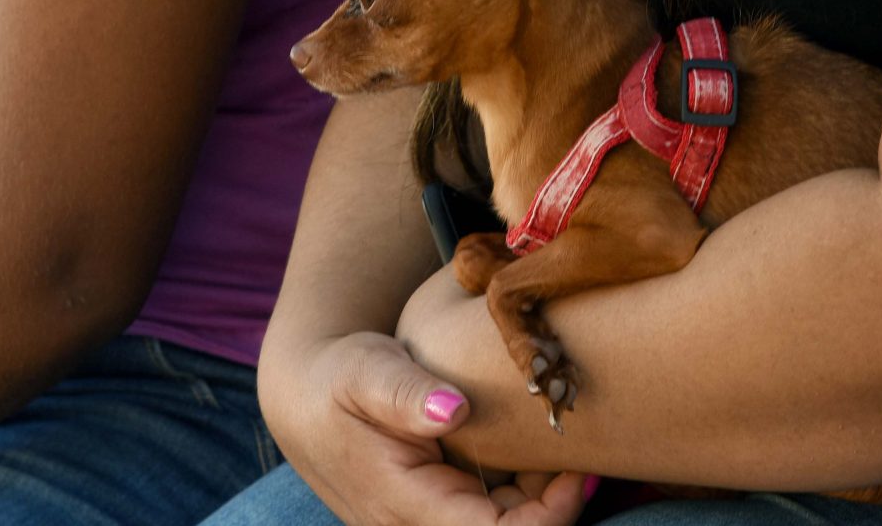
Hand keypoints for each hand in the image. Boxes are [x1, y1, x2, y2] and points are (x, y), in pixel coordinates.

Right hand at [261, 330, 591, 525]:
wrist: (306, 402)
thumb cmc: (338, 381)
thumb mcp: (366, 370)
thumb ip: (405, 392)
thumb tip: (452, 409)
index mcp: (405, 505)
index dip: (547, 517)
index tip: (575, 471)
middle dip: (550, 504)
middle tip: (571, 450)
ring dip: (536, 499)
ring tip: (549, 445)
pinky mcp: (436, 517)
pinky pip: (489, 517)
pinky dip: (518, 491)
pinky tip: (525, 452)